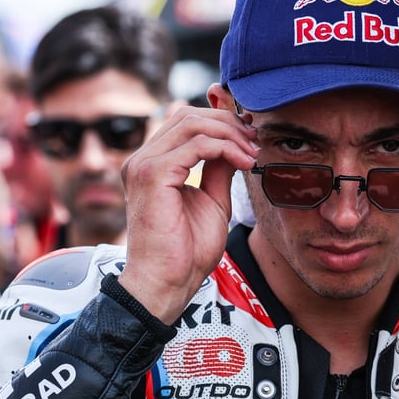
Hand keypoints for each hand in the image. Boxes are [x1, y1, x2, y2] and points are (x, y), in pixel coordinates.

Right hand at [118, 105, 257, 321]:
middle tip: (255, 141)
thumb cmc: (186, 252)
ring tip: (251, 153)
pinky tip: (243, 163)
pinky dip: (225, 148)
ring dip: (230, 134)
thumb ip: (219, 171)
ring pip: (192, 124)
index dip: (221, 122)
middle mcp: (143, 160)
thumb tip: (235, 146)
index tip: (250, 137)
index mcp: (153, 165)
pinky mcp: (153, 174)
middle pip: (188, 116)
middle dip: (228, 123)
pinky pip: (196, 145)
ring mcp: (144, 165)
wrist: (168, 283)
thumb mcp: (212, 201)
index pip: (185, 123)